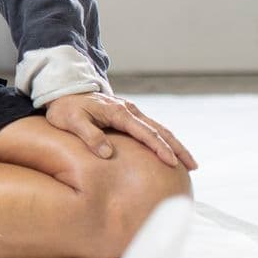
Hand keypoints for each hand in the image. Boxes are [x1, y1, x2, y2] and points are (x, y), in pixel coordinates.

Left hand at [44, 92, 198, 170]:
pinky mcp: (128, 116)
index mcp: (118, 113)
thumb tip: (107, 153)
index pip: (145, 132)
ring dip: (175, 144)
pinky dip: (164, 140)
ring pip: (159, 129)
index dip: (159, 148)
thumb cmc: (65, 108)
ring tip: (190, 163)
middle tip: (193, 166)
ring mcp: (130, 112)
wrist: (63, 91)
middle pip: (160, 130)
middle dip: (178, 148)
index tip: (172, 163)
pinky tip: (170, 152)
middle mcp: (129, 111)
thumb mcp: (71, 121)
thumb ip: (89, 135)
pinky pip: (151, 129)